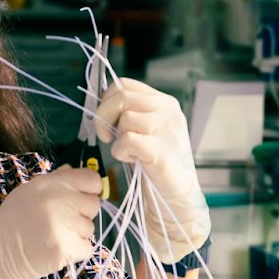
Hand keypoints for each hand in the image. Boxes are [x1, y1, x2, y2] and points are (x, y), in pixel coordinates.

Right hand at [0, 166, 102, 278]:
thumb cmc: (13, 225)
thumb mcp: (27, 194)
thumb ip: (54, 182)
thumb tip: (73, 169)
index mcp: (47, 184)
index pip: (91, 179)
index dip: (90, 189)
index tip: (82, 198)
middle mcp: (56, 200)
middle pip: (94, 204)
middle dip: (82, 214)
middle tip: (60, 222)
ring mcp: (62, 225)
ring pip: (90, 228)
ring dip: (77, 234)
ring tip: (52, 236)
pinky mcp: (66, 248)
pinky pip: (87, 248)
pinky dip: (76, 252)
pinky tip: (55, 250)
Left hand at [94, 79, 209, 263]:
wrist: (177, 195)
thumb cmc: (157, 163)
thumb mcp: (146, 130)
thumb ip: (131, 112)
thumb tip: (101, 101)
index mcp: (165, 102)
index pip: (126, 84)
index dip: (107, 99)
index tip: (106, 119)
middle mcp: (169, 111)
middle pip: (122, 97)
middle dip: (103, 116)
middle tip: (105, 136)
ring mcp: (169, 130)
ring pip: (126, 119)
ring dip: (118, 138)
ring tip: (129, 151)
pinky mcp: (163, 150)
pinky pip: (128, 140)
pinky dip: (122, 152)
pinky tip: (132, 160)